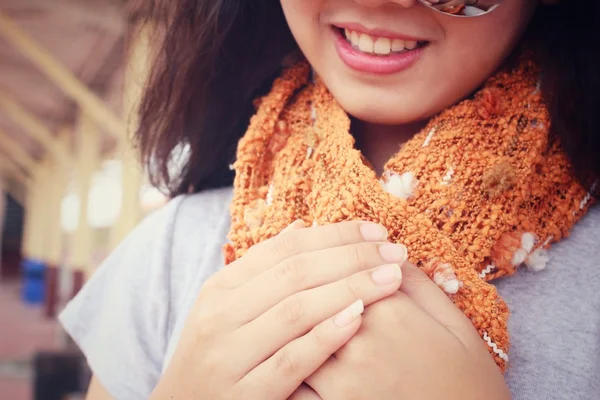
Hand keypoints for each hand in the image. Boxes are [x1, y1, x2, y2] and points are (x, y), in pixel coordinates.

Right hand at [150, 220, 408, 399]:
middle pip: (295, 273)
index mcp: (221, 289)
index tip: (376, 230)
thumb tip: (304, 228)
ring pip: (296, 310)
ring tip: (392, 278)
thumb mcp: (228, 309)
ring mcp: (229, 357)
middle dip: (352, 257)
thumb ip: (264, 270)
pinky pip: (290, 361)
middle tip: (395, 250)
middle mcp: (220, 317)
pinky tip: (359, 318)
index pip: (284, 248)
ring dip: (350, 289)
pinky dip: (325, 337)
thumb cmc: (218, 357)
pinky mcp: (244, 396)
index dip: (334, 235)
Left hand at [294, 263, 509, 399]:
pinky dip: (285, 368)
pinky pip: (293, 384)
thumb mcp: (454, 322)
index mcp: (391, 310)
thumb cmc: (468, 380)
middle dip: (309, 287)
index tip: (337, 262)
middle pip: (314, 299)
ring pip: (294, 337)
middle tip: (312, 289)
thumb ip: (417, 282)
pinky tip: (287, 358)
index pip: (346, 270)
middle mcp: (360, 341)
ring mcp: (341, 379)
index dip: (340, 263)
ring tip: (286, 317)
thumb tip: (383, 252)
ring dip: (288, 325)